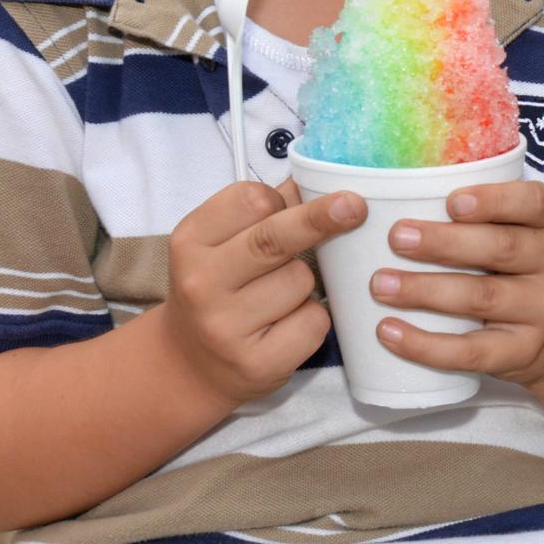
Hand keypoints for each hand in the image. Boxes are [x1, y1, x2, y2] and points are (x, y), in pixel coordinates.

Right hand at [163, 181, 364, 406]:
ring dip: (307, 283)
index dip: (280, 201)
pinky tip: (285, 327)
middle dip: (319, 218)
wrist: (189, 365)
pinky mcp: (257, 362)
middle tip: (355, 206)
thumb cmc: (217, 290)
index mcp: (190, 242)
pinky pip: (314, 321)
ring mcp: (226, 327)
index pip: (250, 201)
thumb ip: (263, 212)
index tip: (288, 209)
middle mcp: (201, 283)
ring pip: (301, 280)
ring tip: (278, 299)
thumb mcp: (220, 245)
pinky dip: (313, 318)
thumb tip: (317, 177)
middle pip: (274, 238)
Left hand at [371, 180, 543, 389]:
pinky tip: (390, 331)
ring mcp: (541, 311)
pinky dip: (426, 344)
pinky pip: (471, 351)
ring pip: (482, 298)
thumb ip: (479, 215)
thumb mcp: (518, 231)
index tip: (451, 202)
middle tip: (396, 237)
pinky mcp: (521, 352)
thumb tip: (400, 197)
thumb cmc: (517, 268)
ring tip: (381, 285)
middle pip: (501, 249)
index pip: (532, 203)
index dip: (494, 200)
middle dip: (445, 243)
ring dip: (425, 290)